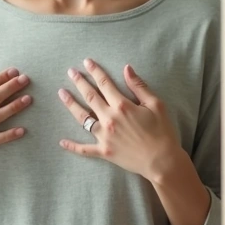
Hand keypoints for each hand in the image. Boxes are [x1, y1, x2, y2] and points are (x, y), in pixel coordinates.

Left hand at [57, 59, 182, 180]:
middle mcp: (109, 119)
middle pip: (90, 97)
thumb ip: (139, 86)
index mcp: (122, 106)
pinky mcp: (104, 152)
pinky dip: (72, 146)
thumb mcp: (156, 105)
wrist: (163, 162)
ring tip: (62, 93)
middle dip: (80, 82)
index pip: (104, 83)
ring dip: (71, 104)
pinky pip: (84, 149)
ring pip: (82, 118)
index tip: (86, 62)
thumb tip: (126, 68)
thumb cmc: (163, 132)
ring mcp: (104, 136)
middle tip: (71, 72)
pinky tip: (62, 142)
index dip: (95, 71)